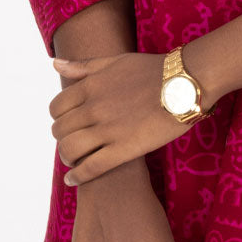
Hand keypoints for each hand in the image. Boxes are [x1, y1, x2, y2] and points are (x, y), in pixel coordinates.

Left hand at [49, 51, 194, 184]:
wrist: (185, 83)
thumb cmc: (153, 70)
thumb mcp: (116, 61)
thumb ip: (84, 65)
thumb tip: (55, 63)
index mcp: (91, 86)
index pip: (57, 107)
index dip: (59, 118)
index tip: (68, 123)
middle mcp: (94, 108)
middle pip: (60, 130)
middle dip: (62, 137)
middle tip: (73, 141)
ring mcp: (108, 129)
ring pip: (70, 149)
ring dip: (67, 157)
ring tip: (74, 160)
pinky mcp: (124, 149)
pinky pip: (91, 167)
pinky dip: (77, 176)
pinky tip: (73, 179)